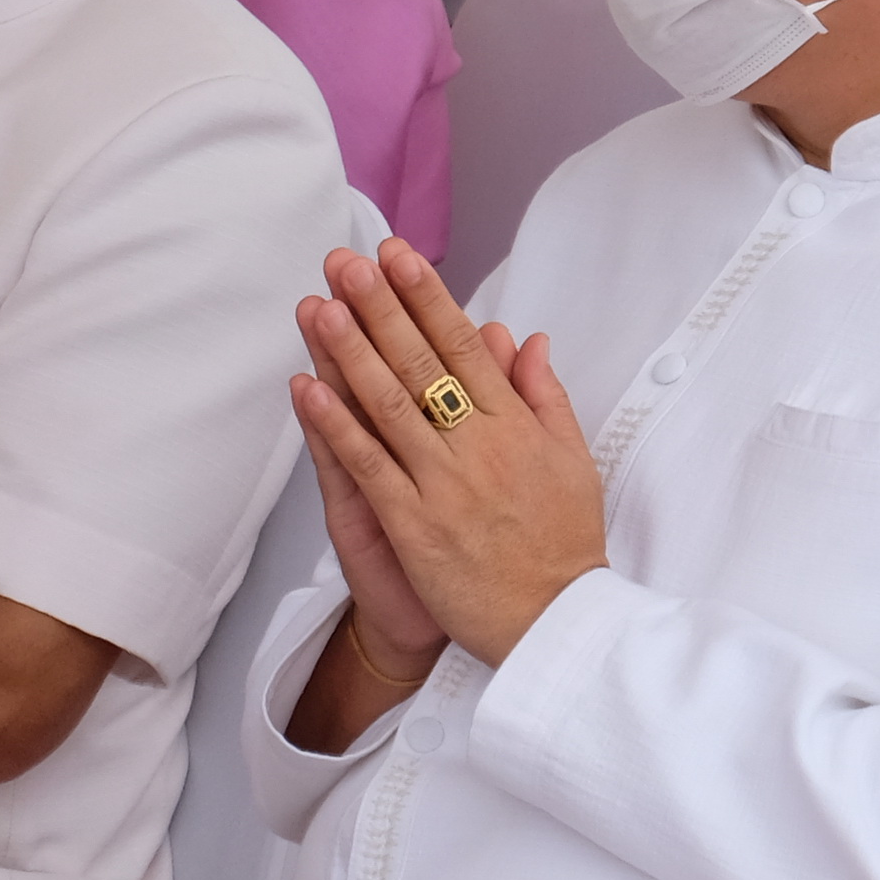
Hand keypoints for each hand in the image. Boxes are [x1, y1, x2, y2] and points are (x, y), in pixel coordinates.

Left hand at [285, 243, 608, 665]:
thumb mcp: (572, 461)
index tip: (397, 256)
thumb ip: (544, 396)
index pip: (463, 346)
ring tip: (319, 306)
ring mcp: (442, 484)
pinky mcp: (414, 524)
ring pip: (389, 404)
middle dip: (379, 307)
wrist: (556, 623)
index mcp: (515, 425)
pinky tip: (308, 389)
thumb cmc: (563, 544)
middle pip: (421, 363)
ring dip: (349, 352)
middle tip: (345, 262)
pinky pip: (368, 466)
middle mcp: (478, 445)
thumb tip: (527, 339)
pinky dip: (336, 426)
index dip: (425, 297)